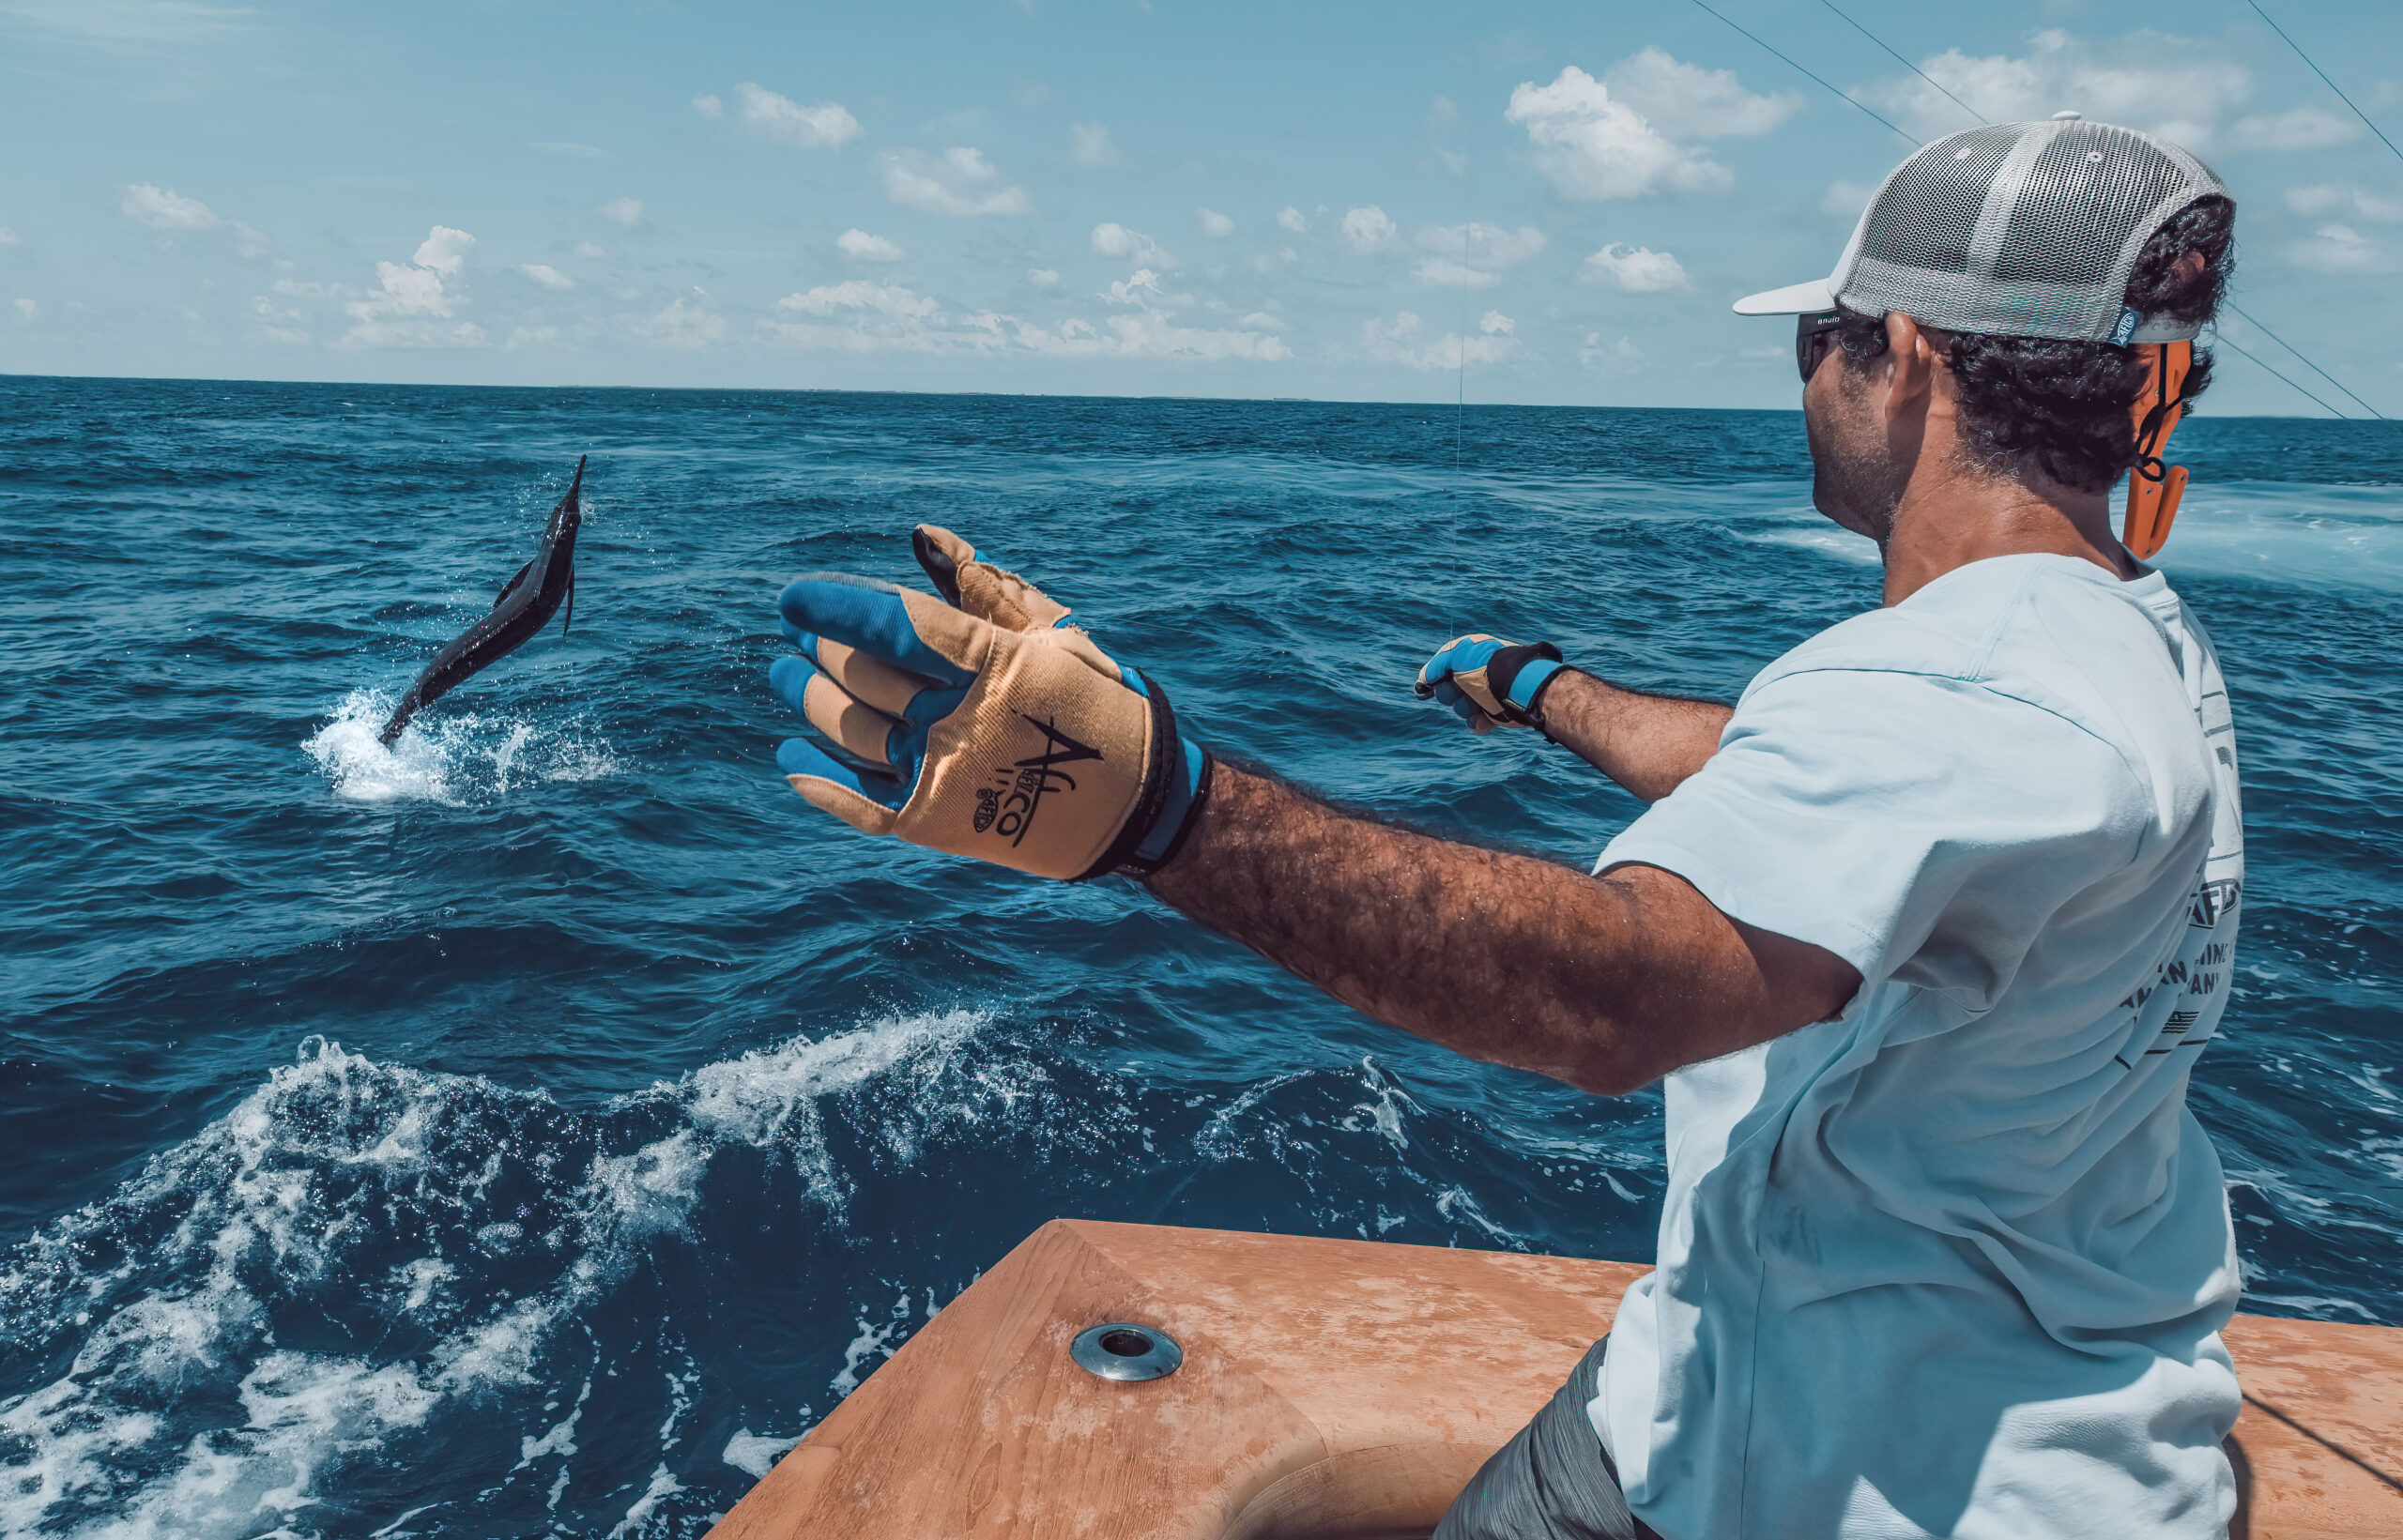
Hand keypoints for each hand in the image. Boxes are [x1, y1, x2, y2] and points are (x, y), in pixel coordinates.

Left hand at [769, 526, 1210, 880]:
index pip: (898, 624)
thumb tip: (923, 537)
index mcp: (997, 665)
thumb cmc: (1095, 704)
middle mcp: (964, 720)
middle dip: (820, 648)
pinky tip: (791, 758)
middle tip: (795, 632)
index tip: (796, 597)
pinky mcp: (940, 824)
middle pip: (867, 676)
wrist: (1136, 805)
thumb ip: (986, 589)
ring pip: (854, 732)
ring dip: (809, 701)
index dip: (839, 607)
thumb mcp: (1056, 635)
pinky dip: (821, 783)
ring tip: (786, 675)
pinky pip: (864, 804)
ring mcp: (948, 775)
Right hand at [1414, 634, 1566, 734]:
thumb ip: (1435, 666)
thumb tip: (1423, 679)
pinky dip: (1478, 721)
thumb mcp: (1456, 657)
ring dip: (1465, 708)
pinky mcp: (1494, 713)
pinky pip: (1475, 722)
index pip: (1442, 668)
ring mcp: (1485, 694)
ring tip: (1478, 704)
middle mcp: (1476, 675)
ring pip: (1460, 708)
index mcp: (1468, 657)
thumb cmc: (1486, 668)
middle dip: (1450, 694)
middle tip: (1459, 690)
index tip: (1424, 688)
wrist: (1518, 688)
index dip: (1433, 679)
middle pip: (1447, 691)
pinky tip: (1484, 717)